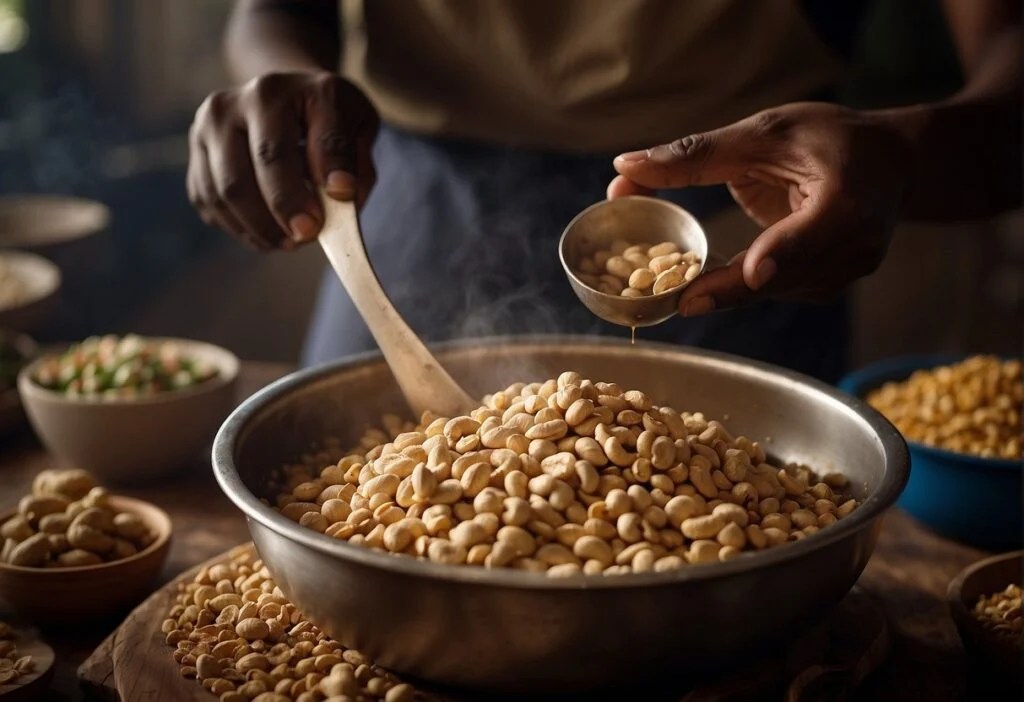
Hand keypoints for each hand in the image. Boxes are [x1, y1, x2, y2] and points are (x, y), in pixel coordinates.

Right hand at [187, 71, 377, 250]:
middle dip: (284, 209)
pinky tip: (265, 234)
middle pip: (259, 165)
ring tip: (288, 242)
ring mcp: (212, 123)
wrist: (282, 97)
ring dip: (260, 227)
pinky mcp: (195, 148)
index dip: (321, 178)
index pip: (309, 139)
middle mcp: (244, 99)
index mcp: (291, 89)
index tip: (332, 211)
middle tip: (306, 236)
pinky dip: (238, 227)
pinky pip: (209, 200)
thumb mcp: (357, 126)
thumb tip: (341, 194)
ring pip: (227, 189)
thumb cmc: (325, 118)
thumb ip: (355, 162)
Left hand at [608, 103, 911, 315]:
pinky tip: (698, 283)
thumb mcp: (766, 131)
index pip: (810, 235)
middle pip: (778, 277)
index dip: (781, 255)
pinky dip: (734, 286)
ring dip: (719, 289)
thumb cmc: (830, 138)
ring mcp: (841, 275)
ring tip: (670, 292)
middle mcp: (852, 249)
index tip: (752, 273)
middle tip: (673, 299)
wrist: (891, 165)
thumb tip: (624, 166)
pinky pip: (770, 292)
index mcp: (848, 203)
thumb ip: (697, 154)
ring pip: (769, 292)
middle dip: (722, 285)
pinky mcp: (823, 287)